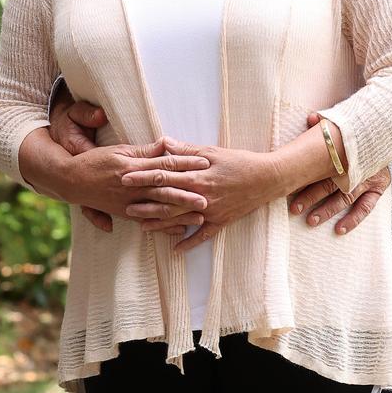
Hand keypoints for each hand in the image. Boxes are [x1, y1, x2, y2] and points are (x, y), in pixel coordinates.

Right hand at [48, 88, 196, 235]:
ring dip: (181, 213)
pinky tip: (179, 230)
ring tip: (200, 216)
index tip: (204, 163)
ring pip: (160, 209)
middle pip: (166, 190)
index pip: (165, 164)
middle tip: (208, 197)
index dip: (186, 164)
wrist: (72, 181)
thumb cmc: (96, 161)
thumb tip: (166, 143)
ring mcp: (130, 203)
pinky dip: (165, 226)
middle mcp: (133, 187)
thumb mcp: (120, 151)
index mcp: (134, 168)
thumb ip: (145, 151)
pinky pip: (149, 221)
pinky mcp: (126, 214)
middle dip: (188, 194)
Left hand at [121, 137, 282, 250]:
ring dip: (159, 223)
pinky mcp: (221, 221)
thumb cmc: (240, 162)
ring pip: (179, 220)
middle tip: (123, 204)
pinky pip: (202, 235)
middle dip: (144, 202)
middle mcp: (201, 196)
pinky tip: (175, 249)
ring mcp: (210, 211)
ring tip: (141, 225)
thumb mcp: (214, 152)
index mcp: (197, 176)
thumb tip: (164, 143)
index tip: (125, 177)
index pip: (164, 175)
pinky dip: (189, 242)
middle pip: (167, 200)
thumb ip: (187, 150)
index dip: (143, 176)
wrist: (267, 178)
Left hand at [288, 112, 390, 233]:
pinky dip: (353, 219)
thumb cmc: (361, 133)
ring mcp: (366, 180)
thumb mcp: (345, 125)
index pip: (320, 165)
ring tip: (311, 220)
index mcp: (344, 151)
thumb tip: (312, 118)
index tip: (288, 185)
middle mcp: (354, 167)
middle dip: (310, 197)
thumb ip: (327, 123)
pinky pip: (365, 207)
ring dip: (327, 210)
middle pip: (329, 184)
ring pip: (344, 198)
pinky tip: (339, 229)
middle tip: (294, 208)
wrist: (390, 135)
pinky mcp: (377, 188)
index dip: (304, 176)